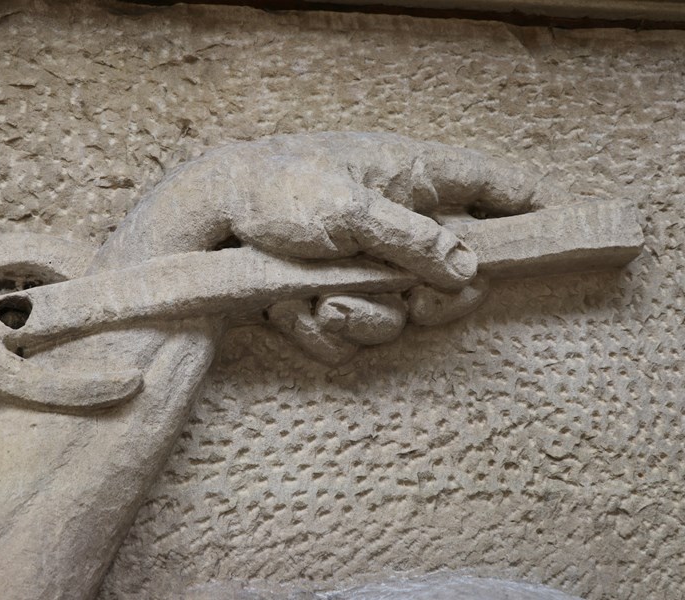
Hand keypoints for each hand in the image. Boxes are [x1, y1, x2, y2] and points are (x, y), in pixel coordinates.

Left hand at [101, 132, 561, 363]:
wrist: (210, 213)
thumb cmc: (279, 190)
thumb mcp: (350, 211)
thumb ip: (414, 240)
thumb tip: (469, 268)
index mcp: (411, 179)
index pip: (492, 185)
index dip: (527, 209)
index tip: (551, 232)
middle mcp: (398, 223)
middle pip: (454, 276)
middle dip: (431, 301)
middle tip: (417, 306)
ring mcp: (366, 261)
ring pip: (396, 314)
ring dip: (360, 318)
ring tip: (323, 302)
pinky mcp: (332, 290)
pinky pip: (348, 331)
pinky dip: (320, 327)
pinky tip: (292, 306)